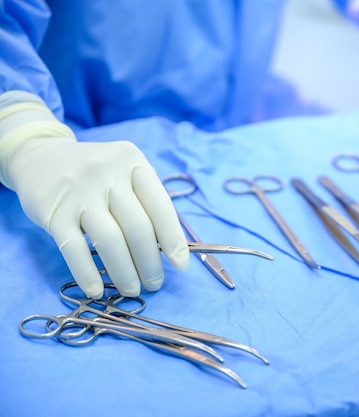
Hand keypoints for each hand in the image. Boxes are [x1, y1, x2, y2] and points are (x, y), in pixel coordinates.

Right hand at [0, 97, 188, 297]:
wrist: (39, 157)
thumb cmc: (96, 175)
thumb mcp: (124, 173)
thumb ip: (145, 202)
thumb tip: (169, 251)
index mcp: (133, 161)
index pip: (160, 206)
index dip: (173, 239)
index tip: (181, 266)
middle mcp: (107, 172)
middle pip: (137, 227)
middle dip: (149, 263)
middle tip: (154, 284)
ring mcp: (78, 191)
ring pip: (109, 240)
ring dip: (124, 272)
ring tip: (131, 290)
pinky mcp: (53, 211)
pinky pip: (74, 249)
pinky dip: (87, 274)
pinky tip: (96, 290)